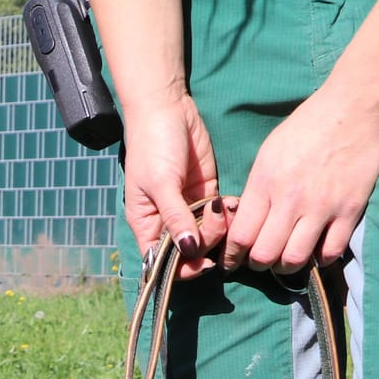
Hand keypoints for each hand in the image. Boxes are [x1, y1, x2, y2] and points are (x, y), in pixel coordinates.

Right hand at [122, 94, 229, 279]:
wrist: (167, 110)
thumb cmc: (152, 147)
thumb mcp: (161, 184)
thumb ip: (176, 218)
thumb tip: (189, 250)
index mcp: (146, 223)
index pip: (160, 261)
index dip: (181, 269)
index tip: (201, 262)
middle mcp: (167, 220)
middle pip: (189, 250)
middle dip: (206, 241)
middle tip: (214, 216)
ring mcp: (188, 207)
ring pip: (208, 234)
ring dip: (221, 226)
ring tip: (224, 205)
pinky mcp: (206, 191)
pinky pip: (220, 214)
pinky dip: (228, 213)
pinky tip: (231, 201)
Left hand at [223, 84, 378, 272]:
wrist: (355, 107)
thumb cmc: (307, 126)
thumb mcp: (268, 153)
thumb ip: (256, 190)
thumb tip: (245, 222)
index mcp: (264, 184)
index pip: (240, 236)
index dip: (232, 256)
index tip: (231, 261)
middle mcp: (290, 199)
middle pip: (264, 255)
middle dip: (257, 265)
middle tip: (259, 262)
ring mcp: (322, 206)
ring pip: (294, 259)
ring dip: (286, 267)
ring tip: (286, 261)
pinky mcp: (350, 209)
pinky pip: (331, 251)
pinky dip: (321, 259)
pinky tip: (316, 253)